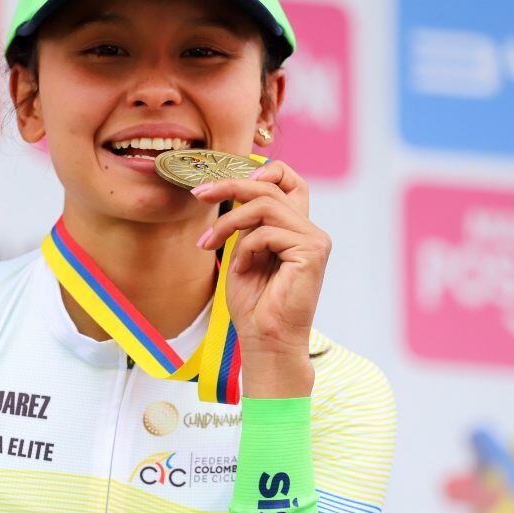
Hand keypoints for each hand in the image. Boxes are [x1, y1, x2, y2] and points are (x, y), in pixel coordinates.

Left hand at [190, 160, 329, 397]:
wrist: (266, 340)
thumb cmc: (254, 304)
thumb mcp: (244, 252)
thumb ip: (248, 223)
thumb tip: (235, 189)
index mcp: (296, 229)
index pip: (289, 181)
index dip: (260, 171)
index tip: (223, 184)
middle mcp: (310, 231)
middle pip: (271, 186)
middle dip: (230, 186)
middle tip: (199, 194)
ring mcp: (314, 240)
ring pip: (264, 205)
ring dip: (228, 222)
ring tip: (208, 243)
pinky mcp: (312, 252)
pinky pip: (267, 232)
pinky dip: (244, 249)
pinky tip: (240, 270)